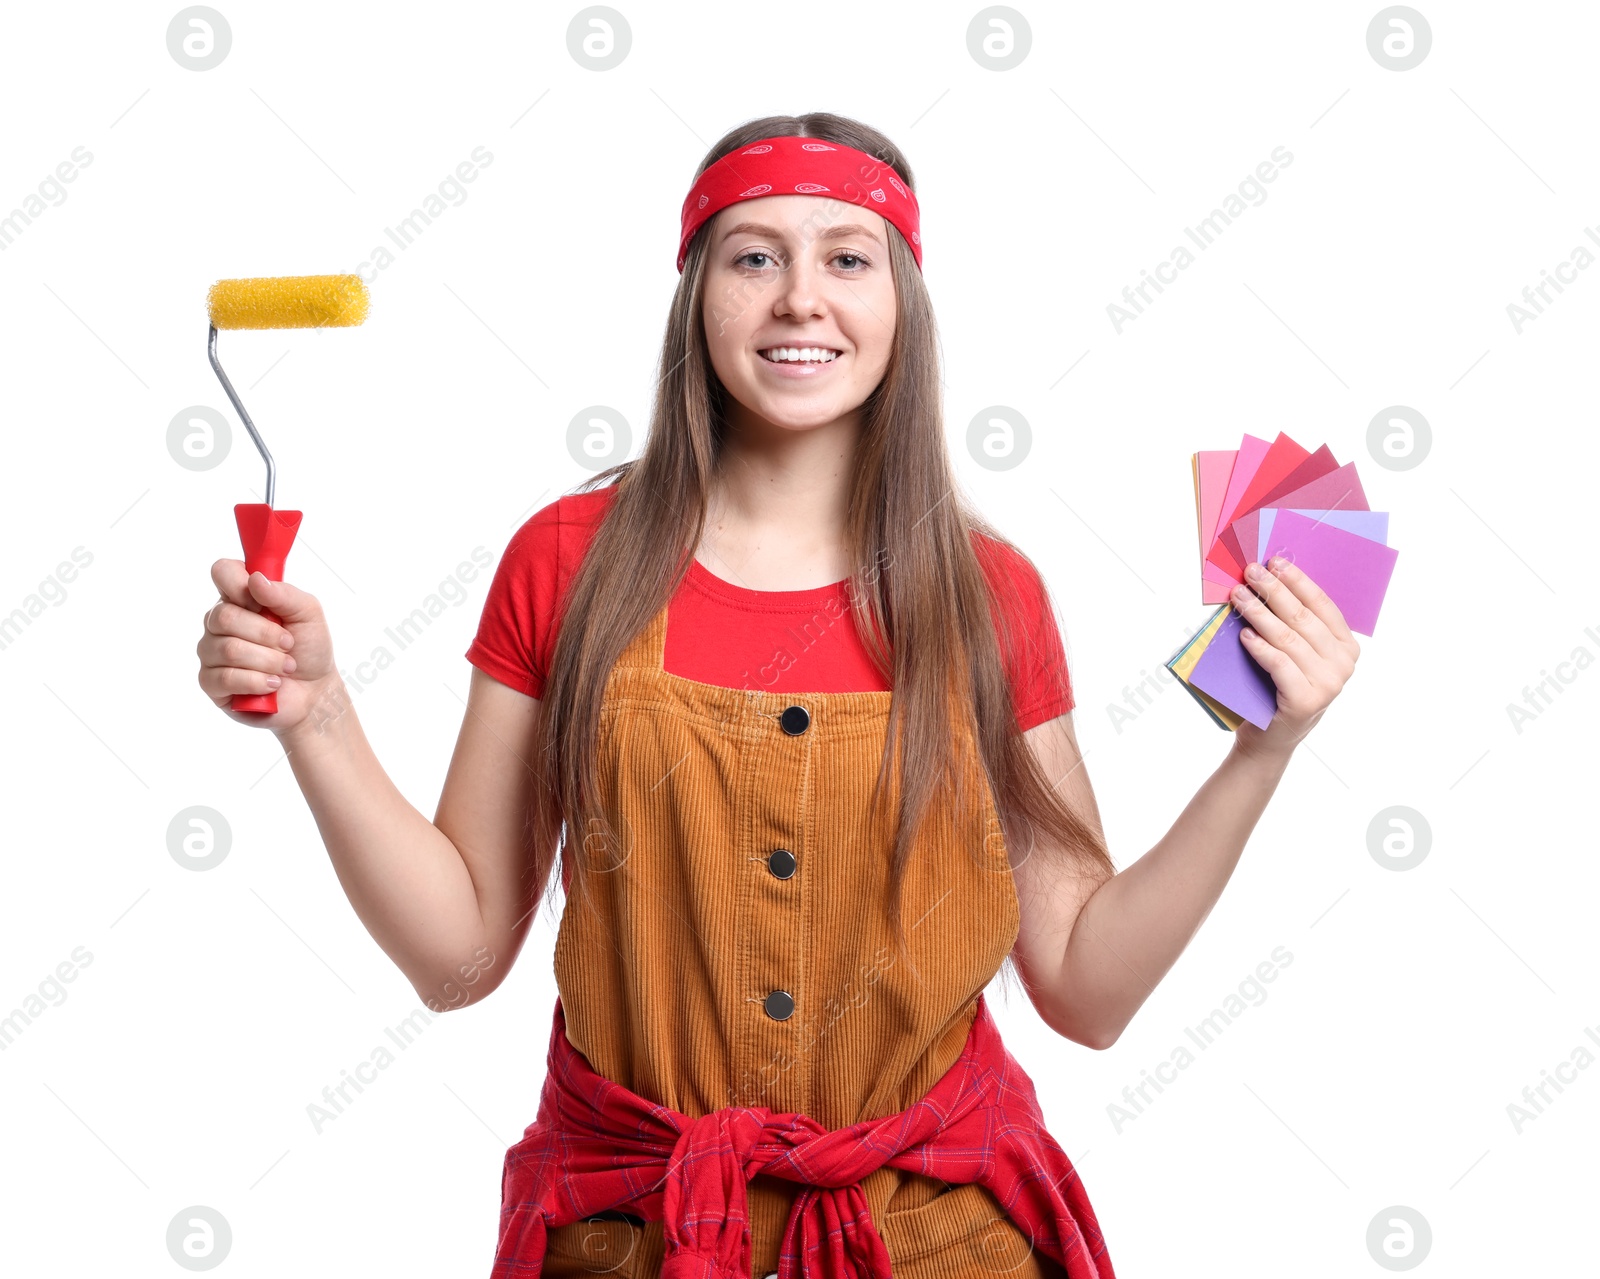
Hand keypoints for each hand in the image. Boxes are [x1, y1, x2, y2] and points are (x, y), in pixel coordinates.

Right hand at [197, 558, 340, 732]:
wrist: (314, 692)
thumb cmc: (308, 649)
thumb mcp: (308, 614)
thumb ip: (284, 594)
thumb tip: (255, 579)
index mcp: (240, 598)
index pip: (222, 572)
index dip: (239, 583)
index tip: (263, 602)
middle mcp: (219, 623)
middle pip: (225, 616)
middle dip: (267, 634)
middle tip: (288, 643)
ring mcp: (211, 652)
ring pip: (229, 649)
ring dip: (269, 660)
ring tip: (285, 667)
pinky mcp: (210, 683)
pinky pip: (226, 677)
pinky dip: (258, 681)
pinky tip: (272, 684)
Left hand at [1230, 557, 1359, 759]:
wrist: (1269, 737)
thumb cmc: (1278, 687)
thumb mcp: (1294, 653)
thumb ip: (1293, 625)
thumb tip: (1268, 581)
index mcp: (1346, 646)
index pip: (1322, 604)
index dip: (1297, 581)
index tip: (1274, 561)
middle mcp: (1343, 663)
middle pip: (1303, 617)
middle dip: (1274, 591)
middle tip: (1250, 572)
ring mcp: (1329, 683)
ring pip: (1289, 638)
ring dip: (1259, 614)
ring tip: (1239, 597)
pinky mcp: (1307, 700)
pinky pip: (1280, 664)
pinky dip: (1260, 648)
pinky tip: (1244, 635)